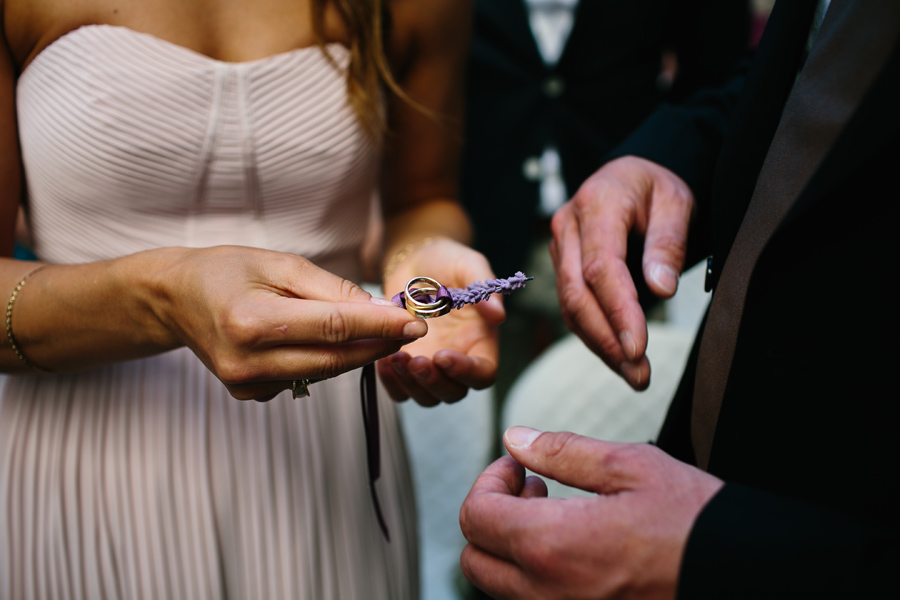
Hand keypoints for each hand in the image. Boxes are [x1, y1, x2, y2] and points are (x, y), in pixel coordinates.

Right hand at [154, 245, 427, 400]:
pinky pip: (304, 378)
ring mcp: (245, 384)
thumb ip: (331, 288)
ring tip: (376, 329)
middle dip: (378, 344)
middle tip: (410, 330)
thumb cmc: (228, 270)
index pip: (332, 328)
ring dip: (355, 353)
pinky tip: (323, 341)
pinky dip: (324, 360)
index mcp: (250, 321)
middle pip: (333, 359)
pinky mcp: (249, 394)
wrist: (176, 299)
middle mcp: (246, 361)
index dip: (379, 326)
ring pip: (323, 372)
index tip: (415, 323)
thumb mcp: (280, 263)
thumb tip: (380, 309)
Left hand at [377, 238, 503, 405]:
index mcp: (480, 342)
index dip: (466, 371)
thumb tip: (498, 315)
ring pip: (426, 396)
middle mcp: (457, 360)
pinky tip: (382, 364)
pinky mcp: (405, 365)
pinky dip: (392, 384)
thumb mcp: (468, 265)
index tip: (443, 354)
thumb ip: (485, 288)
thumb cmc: (447, 261)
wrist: (413, 261)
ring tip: (394, 359)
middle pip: (453, 392)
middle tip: (415, 360)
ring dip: (411, 384)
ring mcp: (430, 365)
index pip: (483, 373)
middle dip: (434, 381)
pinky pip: (400, 390)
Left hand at [459, 427, 722, 599]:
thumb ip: (562, 452)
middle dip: (491, 515)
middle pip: (476, 559)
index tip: (519, 465)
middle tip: (532, 487)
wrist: (747, 575)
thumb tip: (514, 439)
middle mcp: (548, 593)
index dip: (488, 480)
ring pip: (502, 588)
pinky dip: (535, 575)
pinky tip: (573, 547)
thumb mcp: (629, 467)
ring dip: (510, 547)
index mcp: (552, 545)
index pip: (475, 516)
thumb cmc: (693, 520)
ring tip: (554, 513)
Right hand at [550, 156, 693, 389]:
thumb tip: (661, 288)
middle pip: (578, 294)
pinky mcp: (563, 266)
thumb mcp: (677, 202)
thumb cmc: (656, 188)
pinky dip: (595, 335)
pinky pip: (573, 307)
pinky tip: (619, 357)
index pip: (602, 268)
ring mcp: (560, 248)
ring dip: (601, 345)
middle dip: (607, 340)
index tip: (639, 348)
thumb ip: (669, 242)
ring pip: (571, 306)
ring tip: (635, 375)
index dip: (618, 312)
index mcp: (597, 204)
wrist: (631, 178)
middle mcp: (568, 227)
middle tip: (639, 375)